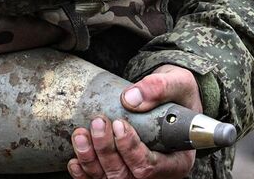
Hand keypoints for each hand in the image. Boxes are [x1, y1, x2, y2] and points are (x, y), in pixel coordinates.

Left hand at [69, 64, 199, 178]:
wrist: (169, 97)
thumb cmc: (178, 95)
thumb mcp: (179, 84)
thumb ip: (159, 88)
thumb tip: (131, 98)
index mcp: (176, 160)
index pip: (150, 167)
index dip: (131, 149)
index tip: (119, 124)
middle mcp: (157, 173)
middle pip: (126, 175)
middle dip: (106, 151)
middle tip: (98, 123)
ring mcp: (136, 174)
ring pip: (110, 178)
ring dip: (90, 159)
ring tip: (81, 135)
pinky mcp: (120, 170)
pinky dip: (84, 172)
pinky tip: (75, 159)